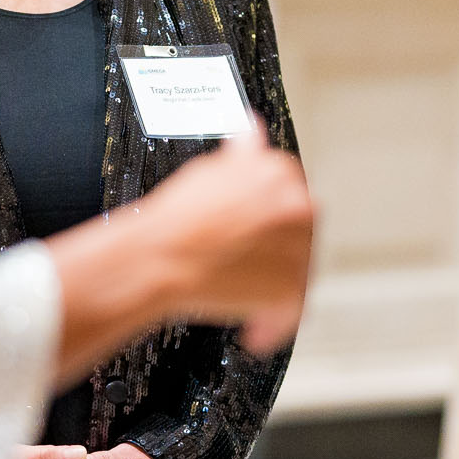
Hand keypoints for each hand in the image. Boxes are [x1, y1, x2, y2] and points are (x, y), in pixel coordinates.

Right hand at [146, 130, 315, 354]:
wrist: (158, 259)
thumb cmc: (176, 219)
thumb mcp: (209, 170)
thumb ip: (242, 154)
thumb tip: (252, 129)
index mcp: (280, 173)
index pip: (290, 196)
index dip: (266, 220)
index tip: (250, 232)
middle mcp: (298, 206)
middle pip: (299, 236)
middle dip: (272, 254)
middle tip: (239, 266)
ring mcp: (299, 248)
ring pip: (297, 274)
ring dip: (270, 288)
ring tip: (238, 297)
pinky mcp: (292, 288)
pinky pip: (291, 311)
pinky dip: (271, 323)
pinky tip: (252, 328)